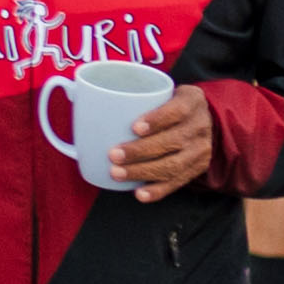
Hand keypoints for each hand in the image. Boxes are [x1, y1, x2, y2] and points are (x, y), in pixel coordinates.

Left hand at [110, 86, 224, 198]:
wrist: (203, 119)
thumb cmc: (171, 104)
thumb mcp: (164, 90)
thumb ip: (133, 93)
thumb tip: (79, 93)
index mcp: (191, 102)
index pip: (177, 111)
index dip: (157, 120)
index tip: (134, 128)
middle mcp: (200, 127)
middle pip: (172, 141)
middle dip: (140, 151)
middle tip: (113, 155)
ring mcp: (200, 150)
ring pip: (173, 165)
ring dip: (142, 171)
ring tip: (117, 173)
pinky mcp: (196, 169)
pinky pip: (177, 182)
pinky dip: (157, 190)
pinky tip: (139, 193)